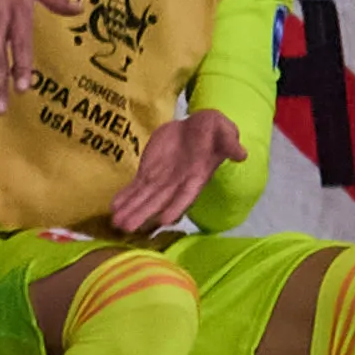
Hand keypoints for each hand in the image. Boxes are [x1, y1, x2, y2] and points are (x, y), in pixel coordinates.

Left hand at [110, 109, 243, 238]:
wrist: (195, 127)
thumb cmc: (213, 129)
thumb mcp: (223, 129)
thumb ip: (230, 142)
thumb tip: (242, 154)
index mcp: (197, 175)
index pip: (187, 194)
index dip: (177, 206)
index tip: (165, 220)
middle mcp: (178, 183)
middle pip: (160, 201)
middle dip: (144, 214)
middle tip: (128, 227)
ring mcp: (162, 180)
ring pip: (144, 198)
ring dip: (131, 210)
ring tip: (116, 223)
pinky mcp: (149, 173)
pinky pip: (136, 187)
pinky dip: (125, 196)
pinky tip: (113, 207)